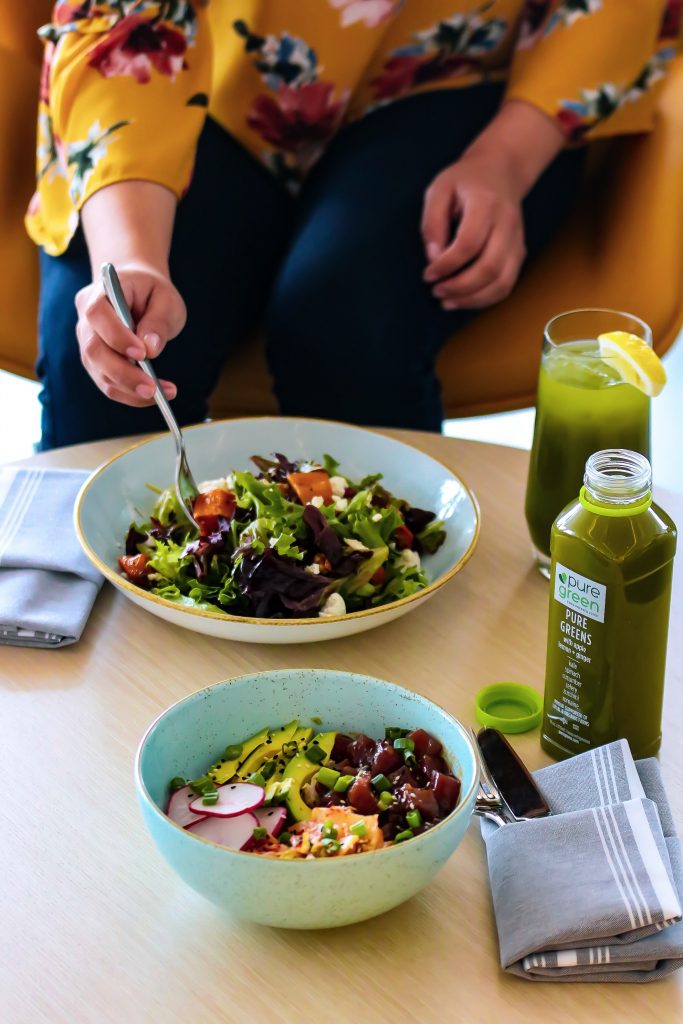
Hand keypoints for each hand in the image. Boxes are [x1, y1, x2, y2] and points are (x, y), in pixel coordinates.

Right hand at [75, 264, 185, 405]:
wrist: (136, 291)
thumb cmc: (151, 292)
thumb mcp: (166, 299)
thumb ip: (158, 321)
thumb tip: (150, 349)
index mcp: (100, 292)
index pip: (97, 314)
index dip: (116, 336)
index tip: (143, 354)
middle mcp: (86, 320)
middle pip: (94, 350)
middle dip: (123, 373)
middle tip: (152, 389)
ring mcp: (87, 343)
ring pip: (99, 372)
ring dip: (129, 389)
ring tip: (162, 394)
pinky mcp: (96, 362)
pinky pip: (107, 383)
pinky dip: (130, 394)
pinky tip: (153, 395)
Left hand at [421, 151, 525, 310]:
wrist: (501, 171)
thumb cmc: (465, 181)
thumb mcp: (439, 190)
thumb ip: (432, 223)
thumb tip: (434, 258)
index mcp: (486, 204)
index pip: (469, 244)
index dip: (446, 265)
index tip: (428, 274)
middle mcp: (507, 224)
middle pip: (489, 268)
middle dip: (459, 287)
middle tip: (436, 290)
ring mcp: (517, 240)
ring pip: (502, 282)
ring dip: (473, 299)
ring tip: (447, 301)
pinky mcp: (518, 253)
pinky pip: (506, 285)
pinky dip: (485, 299)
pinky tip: (464, 299)